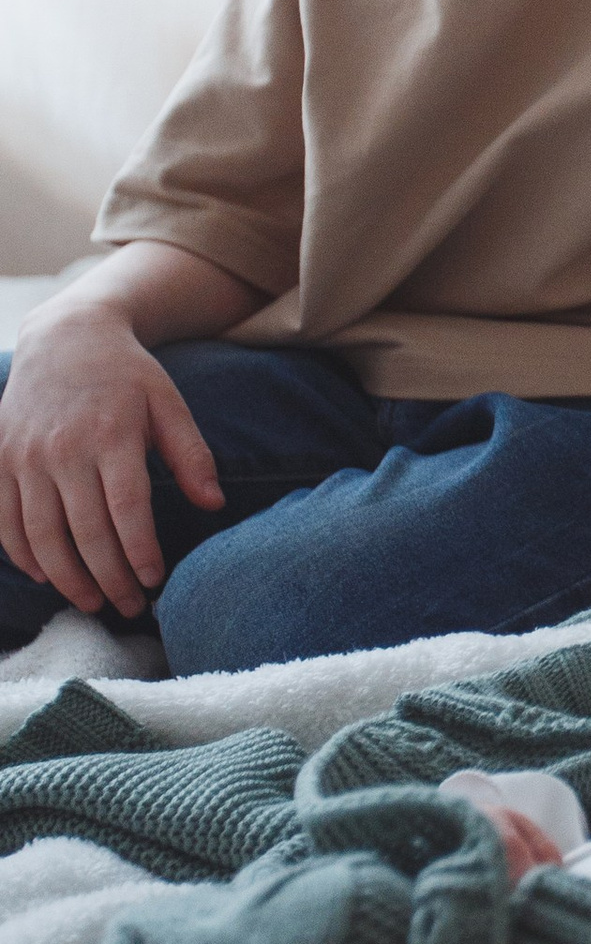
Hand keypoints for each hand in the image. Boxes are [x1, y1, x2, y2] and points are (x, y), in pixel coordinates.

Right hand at [0, 309, 224, 616]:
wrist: (64, 337)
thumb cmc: (127, 376)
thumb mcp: (169, 403)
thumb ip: (192, 454)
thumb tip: (215, 504)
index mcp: (111, 433)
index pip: (127, 509)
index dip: (140, 552)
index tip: (154, 581)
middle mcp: (62, 448)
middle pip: (85, 531)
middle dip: (109, 578)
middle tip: (129, 606)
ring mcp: (25, 456)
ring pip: (40, 535)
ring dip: (66, 578)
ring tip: (92, 602)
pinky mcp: (0, 461)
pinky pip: (6, 520)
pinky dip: (23, 555)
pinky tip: (47, 577)